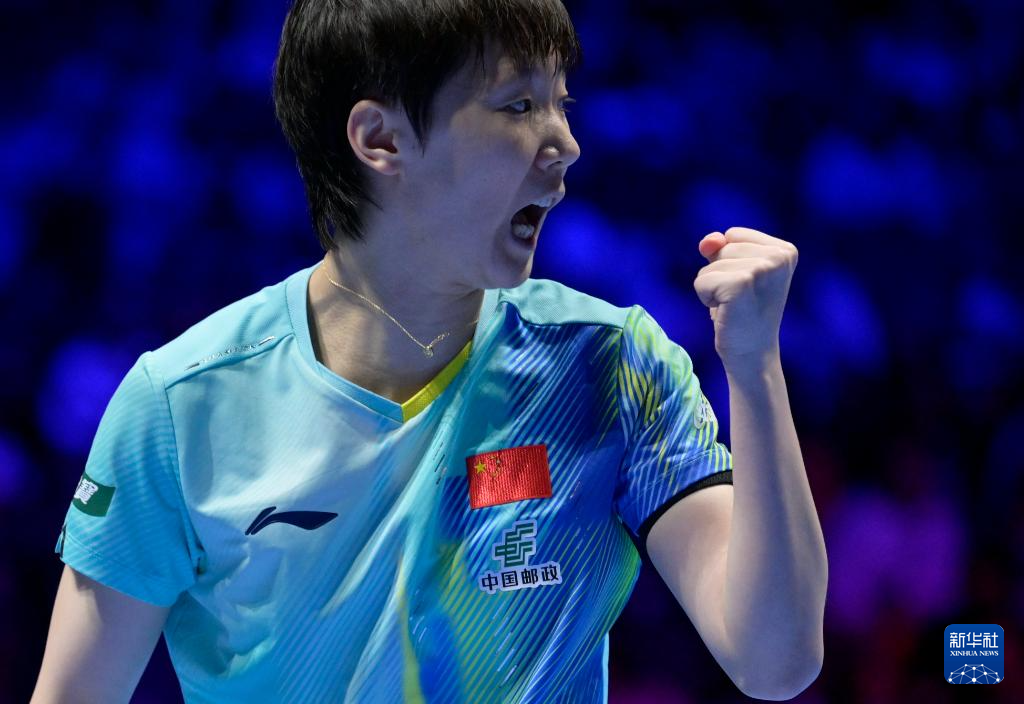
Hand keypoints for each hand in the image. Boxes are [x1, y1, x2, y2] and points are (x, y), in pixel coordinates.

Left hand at [695, 226, 797, 365]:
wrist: (752, 354)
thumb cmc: (742, 312)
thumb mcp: (733, 271)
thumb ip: (719, 247)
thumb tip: (708, 241)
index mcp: (785, 250)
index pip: (733, 235)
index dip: (728, 261)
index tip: (747, 287)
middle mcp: (779, 256)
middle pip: (722, 247)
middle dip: (720, 273)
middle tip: (740, 299)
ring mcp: (762, 268)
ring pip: (710, 265)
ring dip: (712, 287)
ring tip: (734, 305)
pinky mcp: (742, 283)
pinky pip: (702, 280)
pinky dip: (705, 297)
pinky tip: (726, 311)